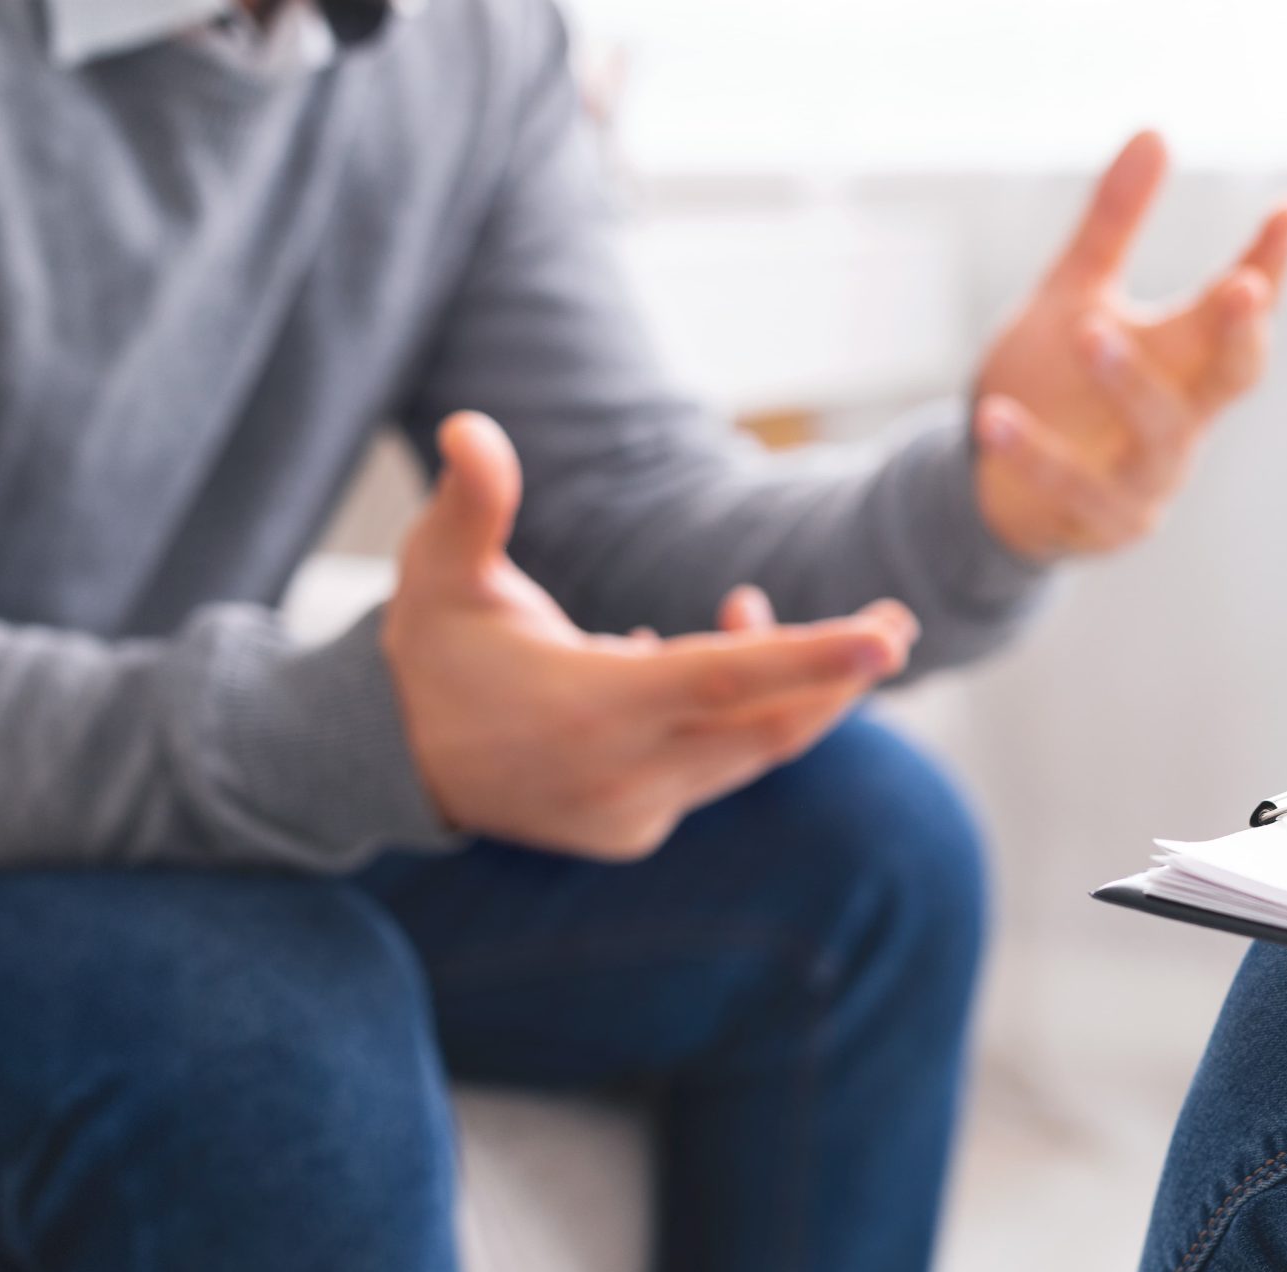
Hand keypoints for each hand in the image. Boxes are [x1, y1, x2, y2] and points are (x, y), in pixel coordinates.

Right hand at [384, 413, 917, 859]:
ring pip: (752, 751)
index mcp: (591, 708)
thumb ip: (471, 504)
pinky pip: (718, 769)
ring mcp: (634, 813)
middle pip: (767, 725)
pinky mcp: (636, 831)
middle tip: (896, 623)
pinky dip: (740, 718)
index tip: (887, 640)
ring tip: (789, 618)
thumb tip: (469, 426)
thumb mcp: (436, 571)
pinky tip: (715, 655)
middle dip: (838, 676)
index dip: (810, 658)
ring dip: (790, 689)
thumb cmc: (430, 651)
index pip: (725, 681)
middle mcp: (623, 774)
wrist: (390, 765)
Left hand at [972, 131, 1286, 560]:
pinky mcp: (1101, 522)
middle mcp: (1184, 418)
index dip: (1270, 266)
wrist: (997, 487)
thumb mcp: (1075, 294)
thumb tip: (1156, 130)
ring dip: (1129, 383)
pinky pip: (1072, 490)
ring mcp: (1149, 477)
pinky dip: (1034, 454)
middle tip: (1243, 286)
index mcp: (1186, 360)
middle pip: (1233, 378)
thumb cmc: (1054, 385)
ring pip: (1158, 435)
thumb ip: (1113, 224)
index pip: (1240, 311)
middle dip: (1241, 334)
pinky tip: (995, 415)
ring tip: (1091, 330)